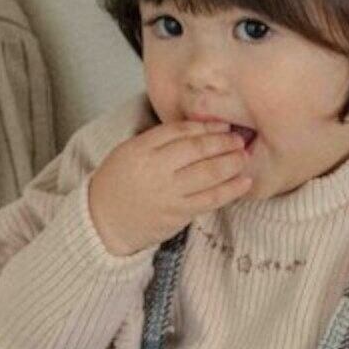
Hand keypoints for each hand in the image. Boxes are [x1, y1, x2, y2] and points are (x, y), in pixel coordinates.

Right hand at [87, 119, 252, 255]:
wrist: (103, 222)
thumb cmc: (118, 183)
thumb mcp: (130, 152)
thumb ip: (159, 140)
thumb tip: (200, 130)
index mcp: (140, 149)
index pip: (180, 131)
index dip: (205, 128)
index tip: (222, 126)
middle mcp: (155, 168)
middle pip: (197, 150)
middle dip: (223, 142)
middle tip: (239, 139)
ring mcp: (168, 193)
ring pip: (208, 173)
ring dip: (231, 163)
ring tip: (243, 156)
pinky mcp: (178, 214)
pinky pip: (211, 199)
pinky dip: (231, 190)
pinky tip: (244, 182)